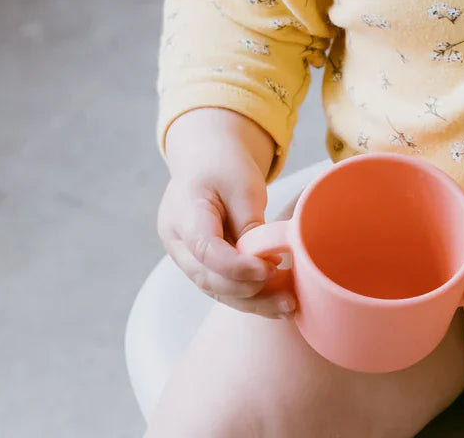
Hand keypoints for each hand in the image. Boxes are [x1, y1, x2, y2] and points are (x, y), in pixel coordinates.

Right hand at [157, 111, 294, 318]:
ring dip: (252, 301)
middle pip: (209, 278)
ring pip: (215, 289)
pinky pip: (220, 284)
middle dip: (250, 293)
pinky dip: (247, 293)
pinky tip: (275, 301)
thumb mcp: (243, 184)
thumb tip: (266, 262)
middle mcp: (176, 241)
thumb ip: (251, 223)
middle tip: (288, 299)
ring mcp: (183, 255)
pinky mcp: (198, 262)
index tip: (270, 269)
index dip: (237, 267)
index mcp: (183, 214)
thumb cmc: (223, 163)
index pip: (206, 250)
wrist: (204, 156)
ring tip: (288, 306)